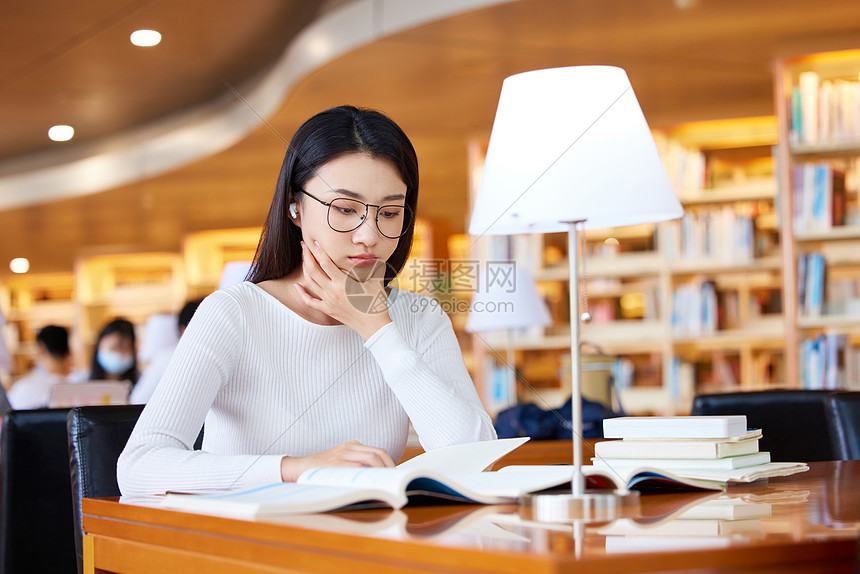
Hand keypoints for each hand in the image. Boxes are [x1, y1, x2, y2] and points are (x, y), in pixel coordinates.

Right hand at [280, 440, 394, 481]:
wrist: (298, 467)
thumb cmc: (321, 468)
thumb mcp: (340, 461)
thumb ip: (356, 465)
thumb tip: (377, 478)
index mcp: (352, 446)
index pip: (377, 452)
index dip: (389, 463)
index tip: (395, 475)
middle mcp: (349, 447)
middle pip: (378, 454)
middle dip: (390, 468)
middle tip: (394, 481)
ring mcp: (343, 455)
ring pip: (371, 459)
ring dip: (382, 472)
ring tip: (387, 484)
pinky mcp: (336, 464)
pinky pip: (357, 468)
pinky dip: (367, 476)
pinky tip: (372, 485)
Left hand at [293, 240, 391, 339]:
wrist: (374, 325)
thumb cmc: (376, 304)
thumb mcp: (375, 282)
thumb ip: (368, 268)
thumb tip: (368, 255)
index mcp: (343, 283)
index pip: (326, 263)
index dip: (319, 251)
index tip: (316, 242)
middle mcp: (333, 291)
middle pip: (313, 270)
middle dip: (307, 256)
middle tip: (304, 246)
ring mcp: (328, 301)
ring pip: (310, 283)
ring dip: (304, 269)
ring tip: (303, 259)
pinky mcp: (327, 309)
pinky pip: (310, 301)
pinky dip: (301, 293)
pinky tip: (296, 286)